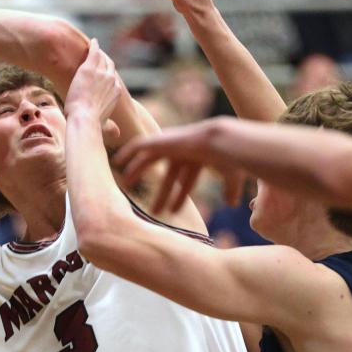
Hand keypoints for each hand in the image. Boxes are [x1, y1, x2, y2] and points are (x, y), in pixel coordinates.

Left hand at [66, 38, 123, 128]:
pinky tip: (92, 41)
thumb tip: (118, 134)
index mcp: (116, 93)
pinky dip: (94, 46)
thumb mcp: (105, 126)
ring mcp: (101, 73)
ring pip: (102, 58)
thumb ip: (111, 128)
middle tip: (101, 56)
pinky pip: (94, 52)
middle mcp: (111, 80)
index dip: (108, 75)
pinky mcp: (89, 68)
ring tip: (96, 47)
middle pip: (110, 66)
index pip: (113, 80)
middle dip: (106, 61)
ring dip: (100, 52)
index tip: (104, 73)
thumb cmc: (92, 125)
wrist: (84, 119)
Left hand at [115, 118, 247, 212]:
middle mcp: (182, 151)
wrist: (218, 143)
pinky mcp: (159, 140)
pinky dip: (128, 153)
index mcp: (197, 158)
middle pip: (168, 174)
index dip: (180, 196)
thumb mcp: (231, 176)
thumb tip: (233, 205)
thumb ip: (231, 189)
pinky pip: (138, 146)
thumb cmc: (227, 158)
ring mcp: (170, 144)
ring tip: (124, 185)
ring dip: (138, 172)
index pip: (187, 181)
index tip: (173, 210)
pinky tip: (118, 163)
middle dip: (162, 193)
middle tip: (154, 211)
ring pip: (149, 160)